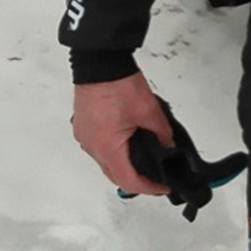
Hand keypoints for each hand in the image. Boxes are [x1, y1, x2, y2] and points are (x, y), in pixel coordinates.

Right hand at [72, 72, 172, 196]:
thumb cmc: (117, 83)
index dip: (149, 188)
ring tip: (141, 160)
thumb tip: (167, 145)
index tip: (161, 187)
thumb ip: (163, 134)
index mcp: (107, 146)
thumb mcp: (150, 112)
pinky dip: (112, 151)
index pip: (129, 180)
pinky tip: (125, 143)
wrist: (99, 62)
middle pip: (114, 175)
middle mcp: (91, 144)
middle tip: (154, 178)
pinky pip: (97, 147)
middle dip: (135, 180)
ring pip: (104, 162)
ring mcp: (84, 135)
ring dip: (122, 165)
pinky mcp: (83, 125)